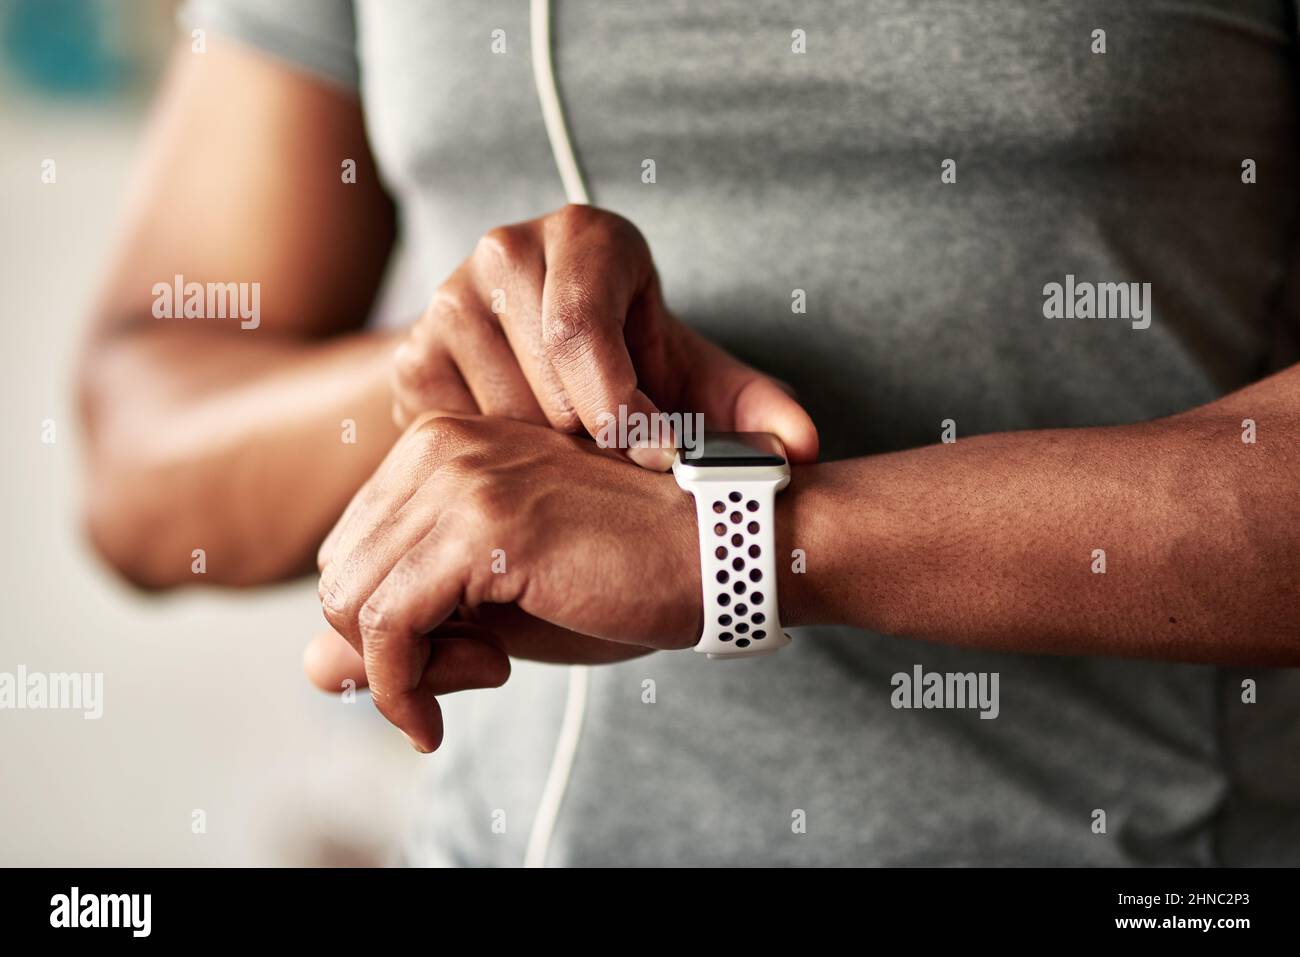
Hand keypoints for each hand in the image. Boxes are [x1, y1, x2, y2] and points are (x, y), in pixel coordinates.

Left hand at [316, 415, 700, 749]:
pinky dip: (404, 685)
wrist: (723, 553)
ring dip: (404, 667)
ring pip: (350, 600)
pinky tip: (468, 694)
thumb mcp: (499, 611)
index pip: (352, 551)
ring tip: (489, 668)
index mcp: (441, 446)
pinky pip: (387, 626)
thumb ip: (404, 630)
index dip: (392, 619)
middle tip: (479, 664)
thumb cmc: (622, 578)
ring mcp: (461, 479)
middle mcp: (439, 446)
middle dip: (391, 644)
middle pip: (340, 573)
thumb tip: (308, 667)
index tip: (464, 652)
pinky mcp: (485, 526)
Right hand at [391, 204, 817, 468]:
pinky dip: (500, 465)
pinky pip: (458, 440)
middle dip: (592, 446)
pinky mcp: (410, 356)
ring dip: (547, 462)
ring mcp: (444, 299)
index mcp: (585, 235)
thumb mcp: (694, 376)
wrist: (541, 356)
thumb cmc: (632, 361)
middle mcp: (504, 249)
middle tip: (616, 457)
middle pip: (546, 389)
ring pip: (500, 425)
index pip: (583, 333)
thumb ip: (752, 409)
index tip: (657, 458)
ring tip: (574, 450)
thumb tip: (800, 449)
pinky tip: (528, 454)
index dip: (624, 413)